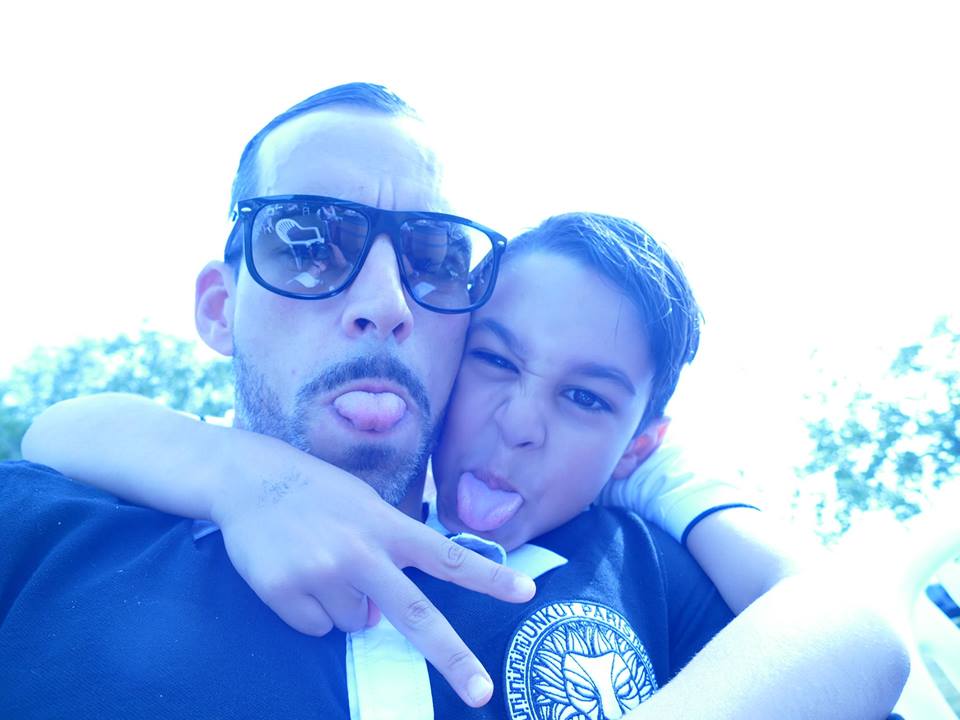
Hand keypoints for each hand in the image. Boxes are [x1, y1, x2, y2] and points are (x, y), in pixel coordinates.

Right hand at [209, 430, 535, 707]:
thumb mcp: (366, 505)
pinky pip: (317, 628)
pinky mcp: (285, 592)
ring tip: (321, 563)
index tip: (527, 592)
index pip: (448, 556)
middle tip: (482, 692)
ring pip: (356, 624)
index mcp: (387, 526)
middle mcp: (361, 553)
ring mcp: (323, 574)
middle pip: (417, 614)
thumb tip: (380, 617)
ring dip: (347, 606)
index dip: (489, 576)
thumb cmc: (318, 491)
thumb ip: (387, 550)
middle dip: (453, 657)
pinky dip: (313, 612)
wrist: (252, 479)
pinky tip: (297, 575)